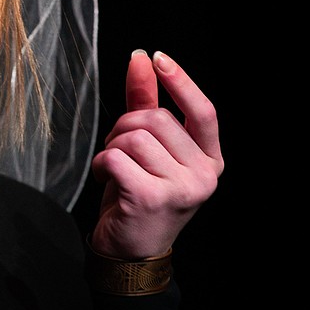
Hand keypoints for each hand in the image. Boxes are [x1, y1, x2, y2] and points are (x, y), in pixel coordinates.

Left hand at [88, 50, 221, 258]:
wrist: (130, 251)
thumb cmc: (138, 194)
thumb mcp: (148, 148)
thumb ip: (146, 102)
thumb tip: (141, 59)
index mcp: (210, 160)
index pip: (203, 111)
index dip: (181, 81)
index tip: (158, 58)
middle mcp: (205, 175)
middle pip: (156, 119)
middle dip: (124, 128)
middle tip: (119, 152)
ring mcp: (183, 188)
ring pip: (133, 137)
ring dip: (111, 149)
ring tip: (114, 171)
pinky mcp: (152, 198)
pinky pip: (114, 158)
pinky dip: (100, 165)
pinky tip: (106, 181)